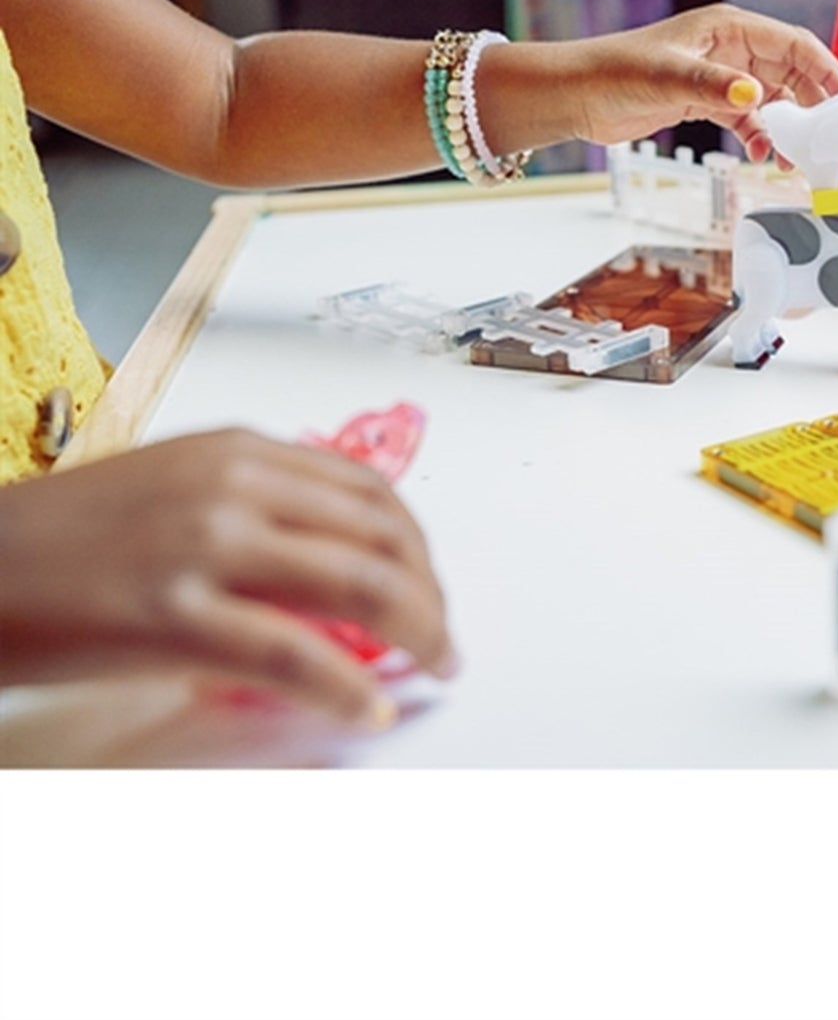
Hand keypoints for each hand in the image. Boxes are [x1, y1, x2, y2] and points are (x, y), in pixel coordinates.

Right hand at [0, 430, 455, 728]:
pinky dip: (346, 688)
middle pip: (380, 536)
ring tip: (435, 666)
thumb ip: (258, 506)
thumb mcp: (176, 488)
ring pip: (358, 585)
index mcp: (241, 451)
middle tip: (443, 636)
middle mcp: (236, 486)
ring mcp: (206, 545)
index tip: (431, 582)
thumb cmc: (69, 537)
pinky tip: (369, 710)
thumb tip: (339, 558)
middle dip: (431, 591)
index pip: (370, 489)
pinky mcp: (173, 615)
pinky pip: (292, 653)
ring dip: (419, 632)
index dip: (417, 542)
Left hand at [481, 5, 837, 163]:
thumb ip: (715, 87)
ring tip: (799, 158)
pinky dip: (762, 138)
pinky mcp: (708, 100)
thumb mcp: (668, 78)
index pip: (796, 44)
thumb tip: (757, 97)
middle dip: (816, 105)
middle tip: (833, 140)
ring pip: (775, 98)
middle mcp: (732, 47)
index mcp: (730, 27)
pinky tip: (762, 158)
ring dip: (791, 127)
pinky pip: (751, 119)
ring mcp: (722, 74)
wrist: (578, 94)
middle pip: (793, 73)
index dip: (827, 71)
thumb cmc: (615, 72)